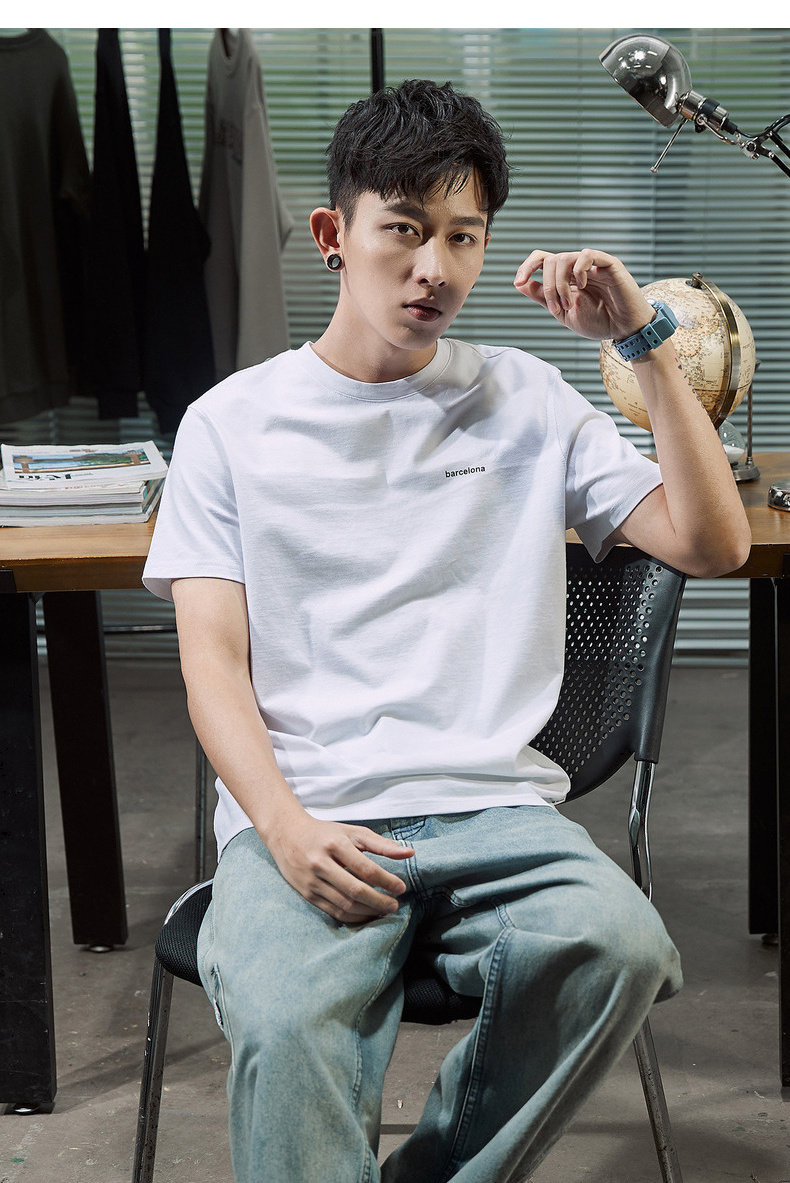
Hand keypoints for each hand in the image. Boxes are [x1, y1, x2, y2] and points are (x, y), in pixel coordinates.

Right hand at [264, 811, 413, 923]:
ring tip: (383, 912)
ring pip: (344, 904)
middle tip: (394, 906)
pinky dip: (352, 917)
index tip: (401, 888)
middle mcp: (321, 863)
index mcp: (335, 844)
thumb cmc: (325, 833)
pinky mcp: (307, 894)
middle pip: (355, 890)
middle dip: (379, 902)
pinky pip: (333, 911)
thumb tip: (409, 853)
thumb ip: (381, 844)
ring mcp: (312, 881)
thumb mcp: (352, 832)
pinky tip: (365, 914)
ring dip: (367, 912)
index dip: (386, 881)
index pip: (366, 868)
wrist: (286, 834)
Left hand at [513, 248, 654, 341]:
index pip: (542, 259)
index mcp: (566, 277)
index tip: (518, 282)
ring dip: (560, 284)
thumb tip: (520, 283)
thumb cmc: (598, 321)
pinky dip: (578, 270)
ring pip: (563, 258)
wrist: (623, 329)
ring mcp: (592, 264)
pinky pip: (586, 254)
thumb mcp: (563, 312)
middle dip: (547, 287)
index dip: (527, 266)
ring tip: (570, 303)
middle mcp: (577, 268)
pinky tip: (582, 286)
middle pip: (550, 260)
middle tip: (557, 307)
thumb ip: (543, 297)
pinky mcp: (608, 264)